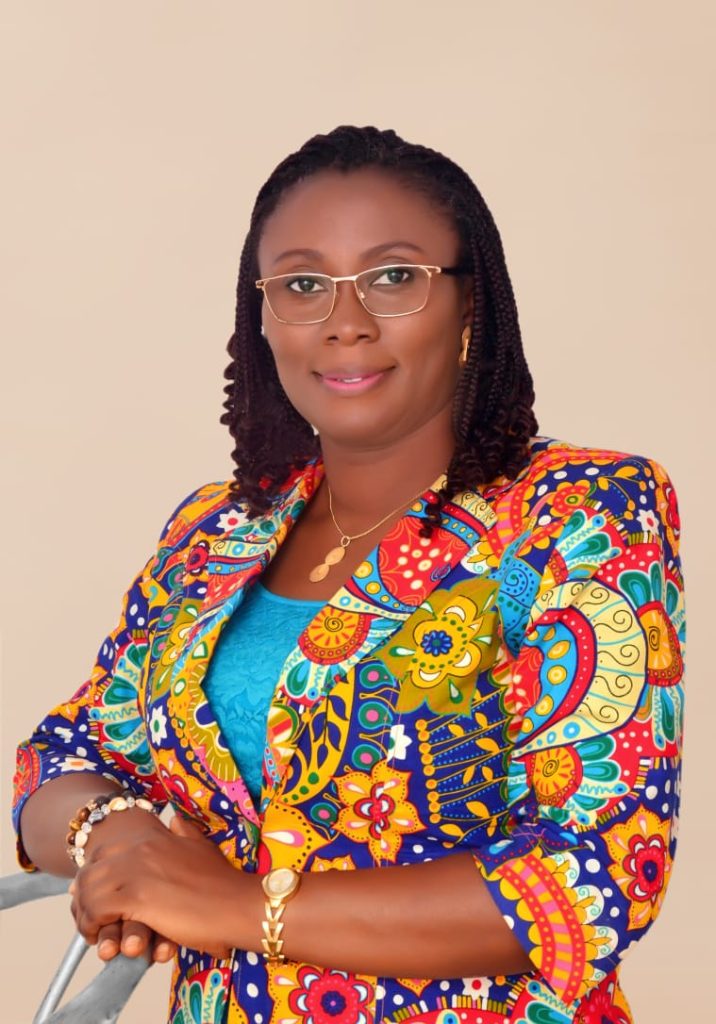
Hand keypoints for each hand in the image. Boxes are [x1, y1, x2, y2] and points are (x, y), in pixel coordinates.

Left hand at [70, 811, 249, 958]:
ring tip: (92, 931)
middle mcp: (140, 850)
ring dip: (85, 914)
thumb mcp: (202, 848)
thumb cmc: (224, 884)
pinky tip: (101, 939)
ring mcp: (137, 871)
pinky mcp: (136, 898)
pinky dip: (92, 926)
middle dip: (83, 896)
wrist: (238, 904)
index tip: (94, 894)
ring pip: (89, 890)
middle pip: (91, 870)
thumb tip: (174, 819)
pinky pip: (97, 910)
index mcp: (153, 839)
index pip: (105, 851)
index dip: (95, 874)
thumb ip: (185, 832)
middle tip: (89, 917)